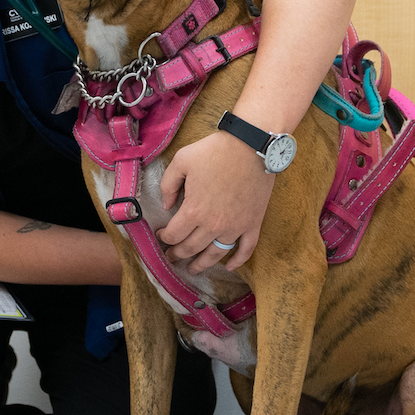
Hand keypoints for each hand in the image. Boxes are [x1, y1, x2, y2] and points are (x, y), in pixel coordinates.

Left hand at [157, 131, 273, 273]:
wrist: (251, 145)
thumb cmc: (214, 151)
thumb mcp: (181, 161)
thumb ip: (168, 185)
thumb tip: (167, 205)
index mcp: (194, 211)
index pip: (174, 234)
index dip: (164, 238)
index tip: (161, 235)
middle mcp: (213, 225)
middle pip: (191, 248)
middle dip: (177, 254)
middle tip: (171, 257)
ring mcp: (235, 227)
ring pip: (215, 254)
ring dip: (202, 264)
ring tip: (193, 269)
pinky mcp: (252, 224)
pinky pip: (246, 250)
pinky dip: (237, 261)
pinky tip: (229, 267)